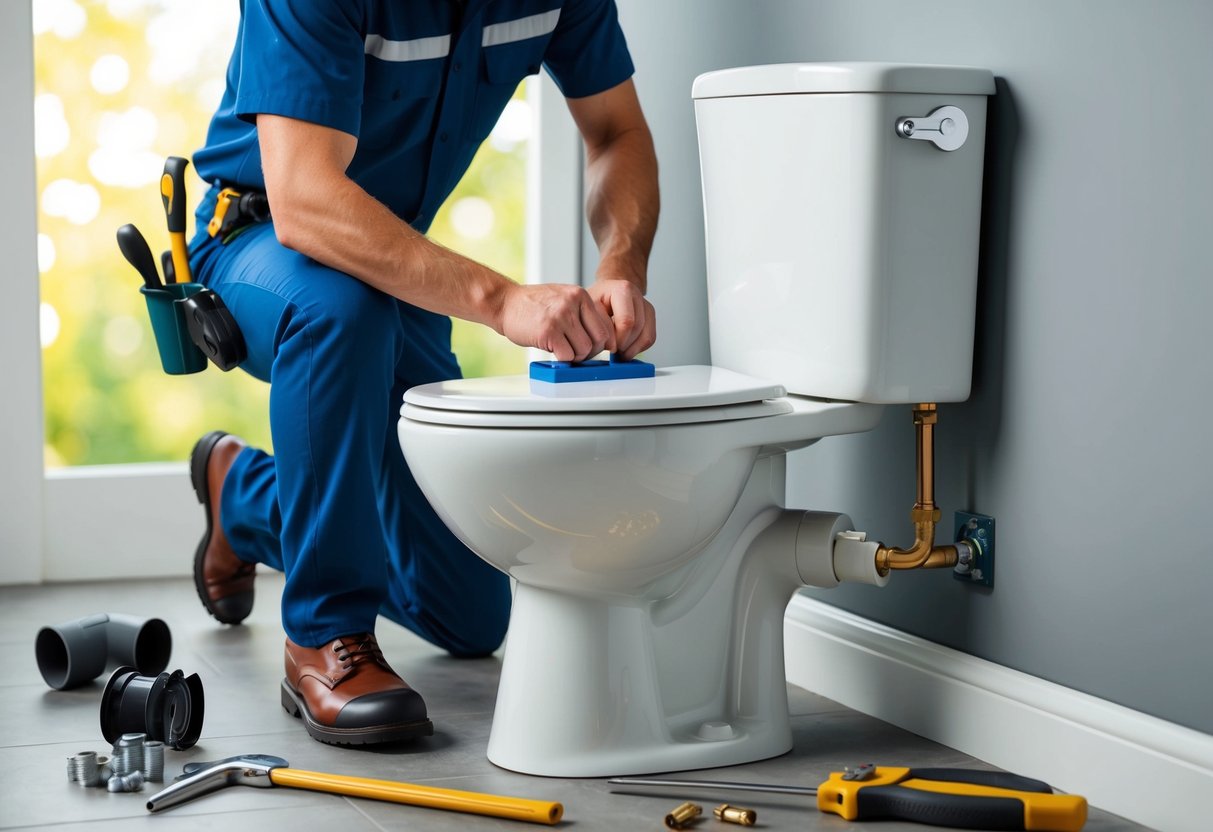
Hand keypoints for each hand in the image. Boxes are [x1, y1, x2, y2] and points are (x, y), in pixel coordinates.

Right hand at [497, 283, 613, 361]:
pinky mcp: (548, 332)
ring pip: (583, 350)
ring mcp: (561, 317)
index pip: (604, 326)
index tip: (591, 348)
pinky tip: (552, 351)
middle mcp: (572, 304)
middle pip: (597, 340)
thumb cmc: (532, 304)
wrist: (504, 303)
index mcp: (580, 295)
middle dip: (589, 352)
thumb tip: (600, 338)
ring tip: (562, 350)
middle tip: (577, 353)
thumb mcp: (562, 298)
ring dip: (574, 356)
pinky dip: (561, 359)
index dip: (599, 343)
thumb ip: (581, 313)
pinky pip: (566, 356)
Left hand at [586, 278, 655, 360]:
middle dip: (623, 344)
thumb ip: (600, 326)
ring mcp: (646, 305)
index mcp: (622, 290)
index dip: (616, 339)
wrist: (604, 292)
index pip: (626, 321)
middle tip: (611, 350)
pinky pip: (650, 338)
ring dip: (632, 349)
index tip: (606, 346)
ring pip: (646, 336)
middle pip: (637, 328)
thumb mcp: (590, 309)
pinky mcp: (650, 315)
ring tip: (618, 351)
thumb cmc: (595, 301)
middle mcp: (637, 295)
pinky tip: (626, 349)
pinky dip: (638, 348)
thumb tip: (612, 347)